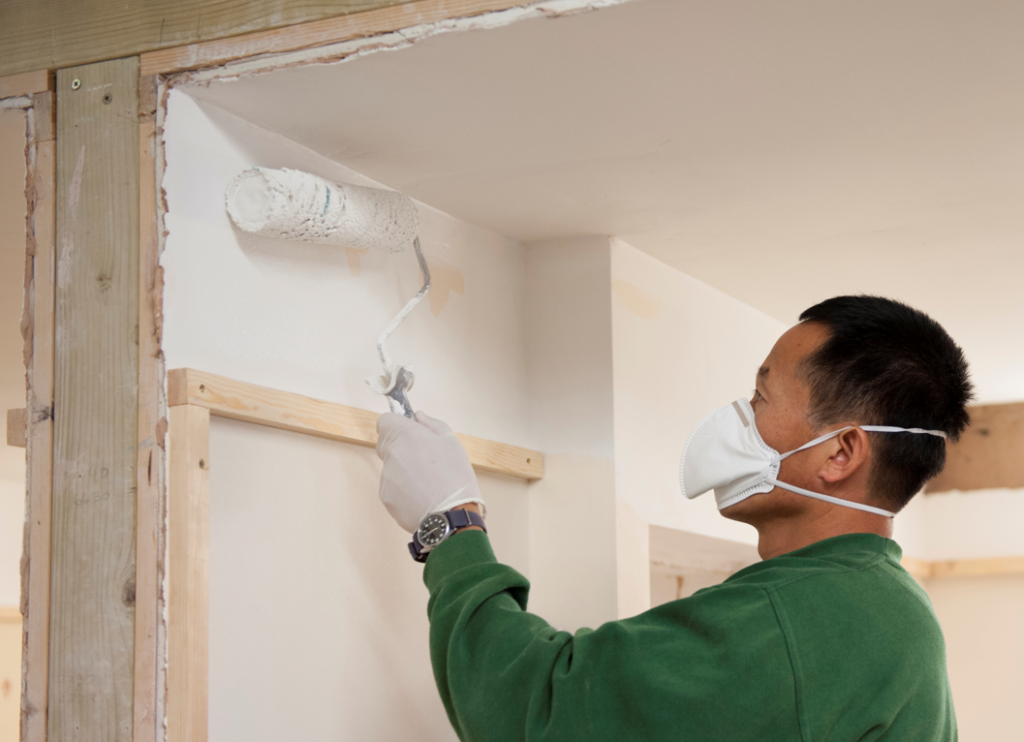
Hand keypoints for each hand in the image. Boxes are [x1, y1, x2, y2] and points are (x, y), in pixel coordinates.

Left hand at [375, 411, 484, 532]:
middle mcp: (392, 453)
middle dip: (401, 447)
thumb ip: (432, 424)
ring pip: (390, 466)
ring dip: (403, 470)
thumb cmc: (455, 477)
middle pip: (386, 443)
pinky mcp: (385, 496)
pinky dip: (403, 489)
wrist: (450, 515)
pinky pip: (392, 486)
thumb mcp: (452, 442)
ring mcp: (386, 476)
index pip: (385, 421)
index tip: (408, 431)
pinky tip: (421, 495)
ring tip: (427, 481)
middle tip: (423, 458)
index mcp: (407, 435)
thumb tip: (418, 416)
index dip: (396, 425)